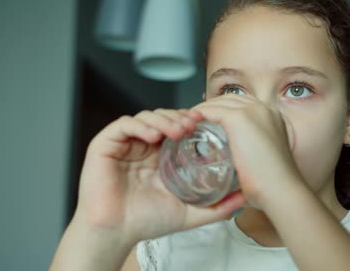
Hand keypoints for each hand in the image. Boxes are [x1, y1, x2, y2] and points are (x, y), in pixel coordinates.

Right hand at [72, 108, 246, 245]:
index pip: (176, 128)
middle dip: (180, 117)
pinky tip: (154, 136)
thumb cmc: (147, 222)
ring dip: (164, 119)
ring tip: (178, 129)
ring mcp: (124, 144)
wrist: (116, 233)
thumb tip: (245, 200)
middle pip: (162, 117)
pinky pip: (123, 125)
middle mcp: (142, 146)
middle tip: (194, 124)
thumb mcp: (190, 212)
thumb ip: (217, 207)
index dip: (191, 122)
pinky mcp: (105, 144)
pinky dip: (140, 126)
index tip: (206, 124)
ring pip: (145, 117)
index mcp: (160, 156)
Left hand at [192, 95, 304, 207]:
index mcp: (273, 118)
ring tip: (188, 125)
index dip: (223, 113)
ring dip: (202, 111)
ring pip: (219, 103)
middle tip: (194, 124)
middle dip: (211, 109)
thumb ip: (254, 157)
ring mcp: (253, 111)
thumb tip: (238, 168)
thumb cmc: (274, 186)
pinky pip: (211, 111)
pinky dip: (198, 116)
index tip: (209, 126)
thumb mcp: (265, 163)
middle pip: (230, 100)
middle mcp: (265, 109)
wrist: (281, 191)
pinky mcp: (240, 118)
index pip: (242, 105)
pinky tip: (188, 126)